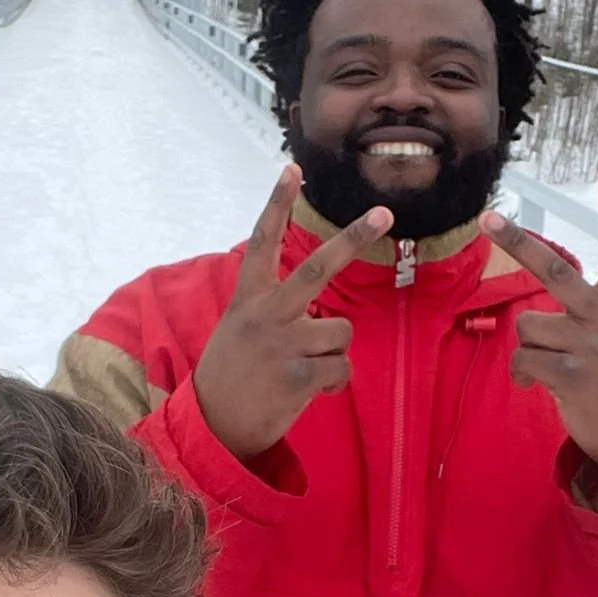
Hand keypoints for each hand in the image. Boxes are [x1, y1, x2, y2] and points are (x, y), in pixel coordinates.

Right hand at [195, 166, 392, 462]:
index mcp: (248, 300)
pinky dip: (335, 382)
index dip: (277, 204)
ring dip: (334, 353)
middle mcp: (265, 314)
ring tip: (305, 369)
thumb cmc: (232, 376)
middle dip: (353, 237)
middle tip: (384, 212)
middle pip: (316, 267)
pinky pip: (341, 368)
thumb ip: (271, 310)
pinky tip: (312, 391)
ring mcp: (281, 344)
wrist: (213, 427)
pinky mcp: (296, 376)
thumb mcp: (238, 330)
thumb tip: (320, 309)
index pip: (263, 241)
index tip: (293, 169)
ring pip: (341, 331)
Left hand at [480, 164, 597, 506]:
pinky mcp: (573, 375)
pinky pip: (522, 360)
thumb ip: (582, 314)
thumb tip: (526, 324)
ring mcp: (590, 344)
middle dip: (517, 242)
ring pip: (525, 326)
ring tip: (553, 366)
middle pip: (553, 268)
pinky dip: (521, 375)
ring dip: (527, 348)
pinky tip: (539, 386)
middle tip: (488, 217)